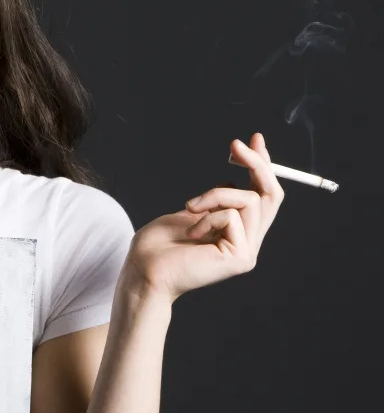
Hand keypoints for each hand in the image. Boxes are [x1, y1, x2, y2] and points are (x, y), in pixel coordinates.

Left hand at [121, 132, 284, 303]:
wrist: (142, 272)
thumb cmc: (156, 246)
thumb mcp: (190, 212)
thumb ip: (214, 201)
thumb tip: (232, 178)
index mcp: (236, 232)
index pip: (262, 196)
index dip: (261, 167)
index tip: (253, 140)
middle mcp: (247, 242)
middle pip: (271, 195)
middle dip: (257, 164)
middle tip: (235, 145)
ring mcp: (246, 251)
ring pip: (250, 199)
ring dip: (216, 194)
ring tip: (189, 207)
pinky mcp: (240, 257)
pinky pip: (232, 215)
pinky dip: (207, 217)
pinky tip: (191, 234)